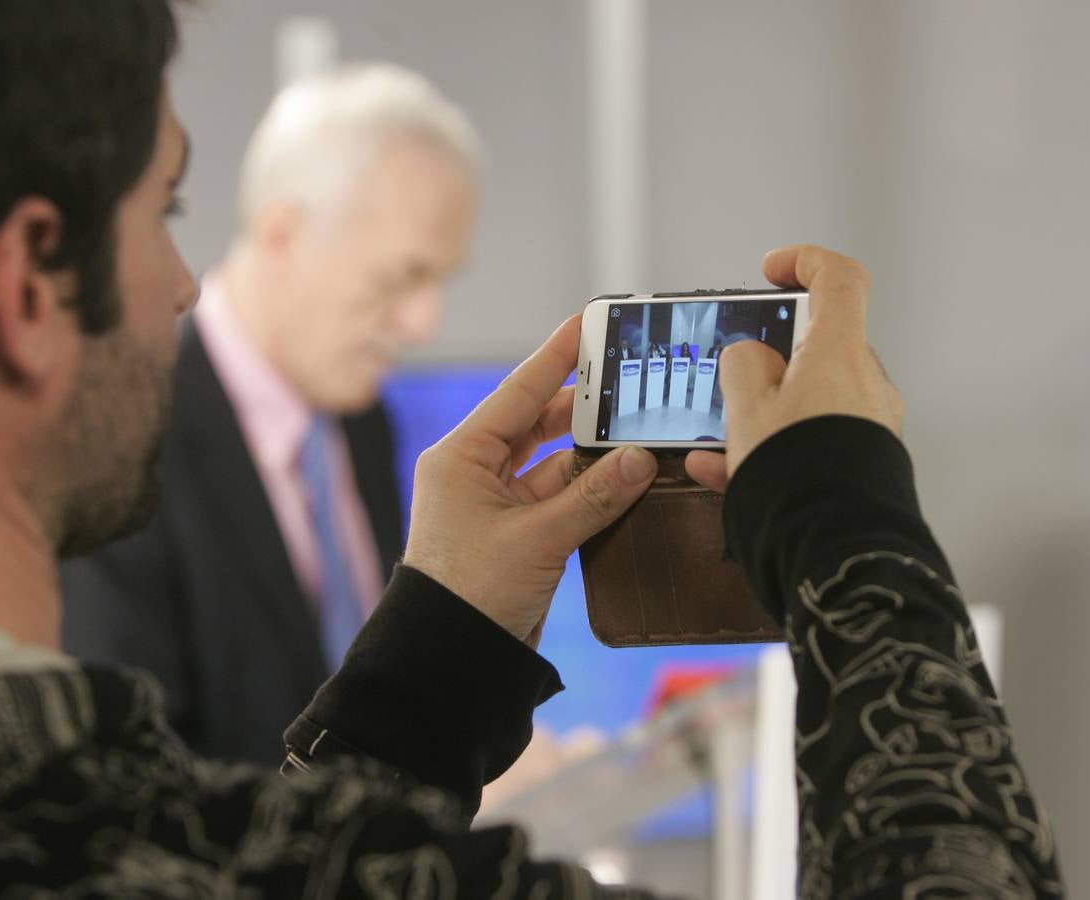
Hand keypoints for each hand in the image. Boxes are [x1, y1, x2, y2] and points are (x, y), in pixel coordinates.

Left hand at [403, 316, 658, 645]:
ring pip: (553, 463)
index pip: (517, 391)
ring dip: (593, 455)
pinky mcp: (515, 535)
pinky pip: (559, 498)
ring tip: (640, 430)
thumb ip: (594, 496)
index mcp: (462, 456)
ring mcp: (495, 504)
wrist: (449, 662)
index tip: (587, 323)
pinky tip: (627, 478)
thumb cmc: (472, 593)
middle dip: (584, 406)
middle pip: (537, 422)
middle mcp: (475, 472)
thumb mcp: (538, 538)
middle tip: (630, 380)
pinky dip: (591, 491)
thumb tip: (641, 458)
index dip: (556, 356)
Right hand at [686, 245, 902, 488]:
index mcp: (839, 354)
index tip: (773, 270)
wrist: (834, 543)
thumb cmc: (799, 472)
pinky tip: (725, 467)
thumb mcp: (747, 408)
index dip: (804, 262)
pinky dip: (774, 444)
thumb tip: (750, 356)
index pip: (838, 279)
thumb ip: (742, 366)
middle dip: (771, 359)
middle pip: (817, 347)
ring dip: (765, 409)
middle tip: (734, 377)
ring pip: (809, 399)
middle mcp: (864, 383)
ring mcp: (867, 423)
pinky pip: (812, 438)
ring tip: (719, 435)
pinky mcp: (862, 460)